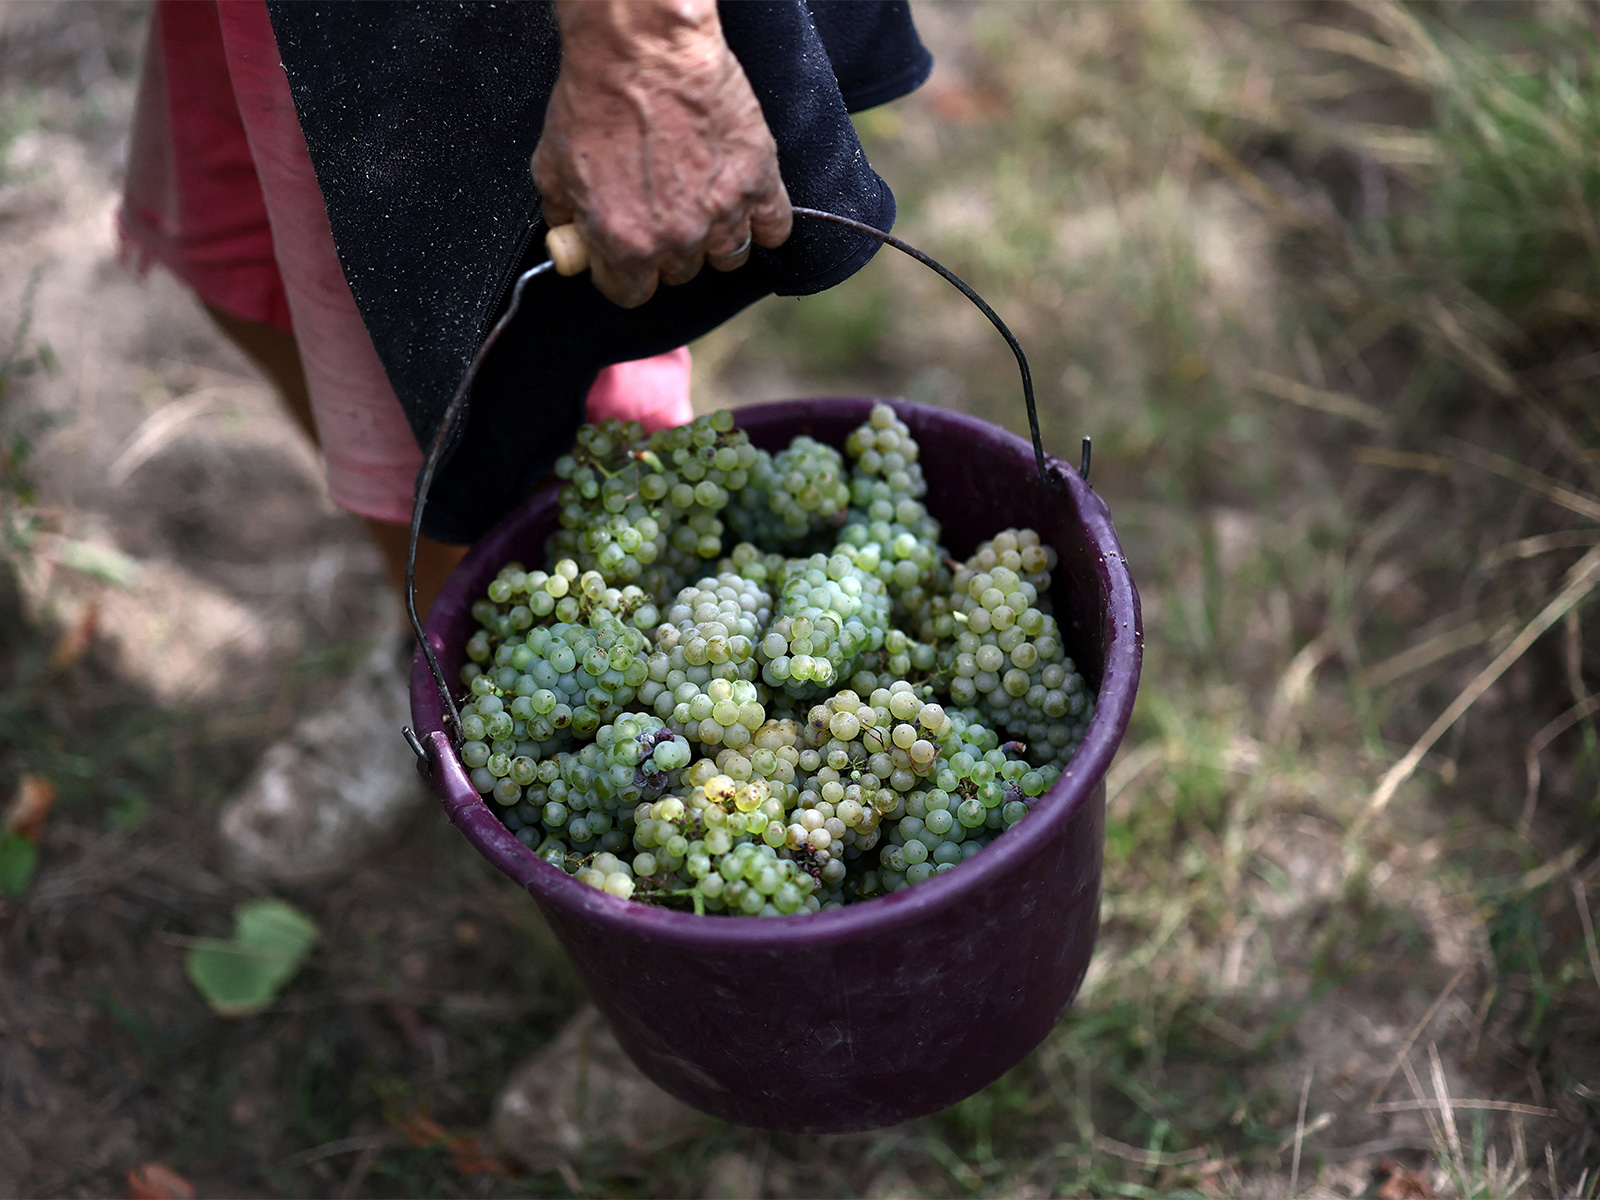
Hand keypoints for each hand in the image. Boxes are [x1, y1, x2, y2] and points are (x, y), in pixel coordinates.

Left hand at [533, 0, 791, 307]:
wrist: (641, 47)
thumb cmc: (596, 98)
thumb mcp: (552, 166)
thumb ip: (564, 218)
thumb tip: (571, 245)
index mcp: (625, 244)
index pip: (631, 293)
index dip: (624, 273)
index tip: (625, 253)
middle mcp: (677, 239)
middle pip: (680, 272)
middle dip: (667, 248)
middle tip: (660, 206)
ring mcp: (722, 212)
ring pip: (728, 256)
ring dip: (715, 238)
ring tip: (702, 203)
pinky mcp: (758, 180)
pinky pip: (774, 227)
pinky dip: (762, 221)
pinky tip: (745, 203)